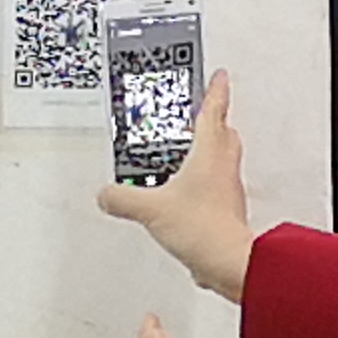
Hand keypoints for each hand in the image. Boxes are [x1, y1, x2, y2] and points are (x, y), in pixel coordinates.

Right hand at [96, 69, 260, 298]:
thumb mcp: (150, 209)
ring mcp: (228, 188)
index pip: (213, 111)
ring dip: (211, 151)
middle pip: (224, 133)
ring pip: (224, 158)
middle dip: (215, 120)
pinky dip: (206, 182)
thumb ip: (122, 199)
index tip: (219, 75)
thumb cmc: (204, 228)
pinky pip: (218, 187)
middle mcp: (223, 166)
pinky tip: (188, 194)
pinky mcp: (228, 210)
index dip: (215, 90)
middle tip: (205, 113)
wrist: (231, 261)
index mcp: (209, 153)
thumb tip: (106, 194)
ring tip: (190, 153)